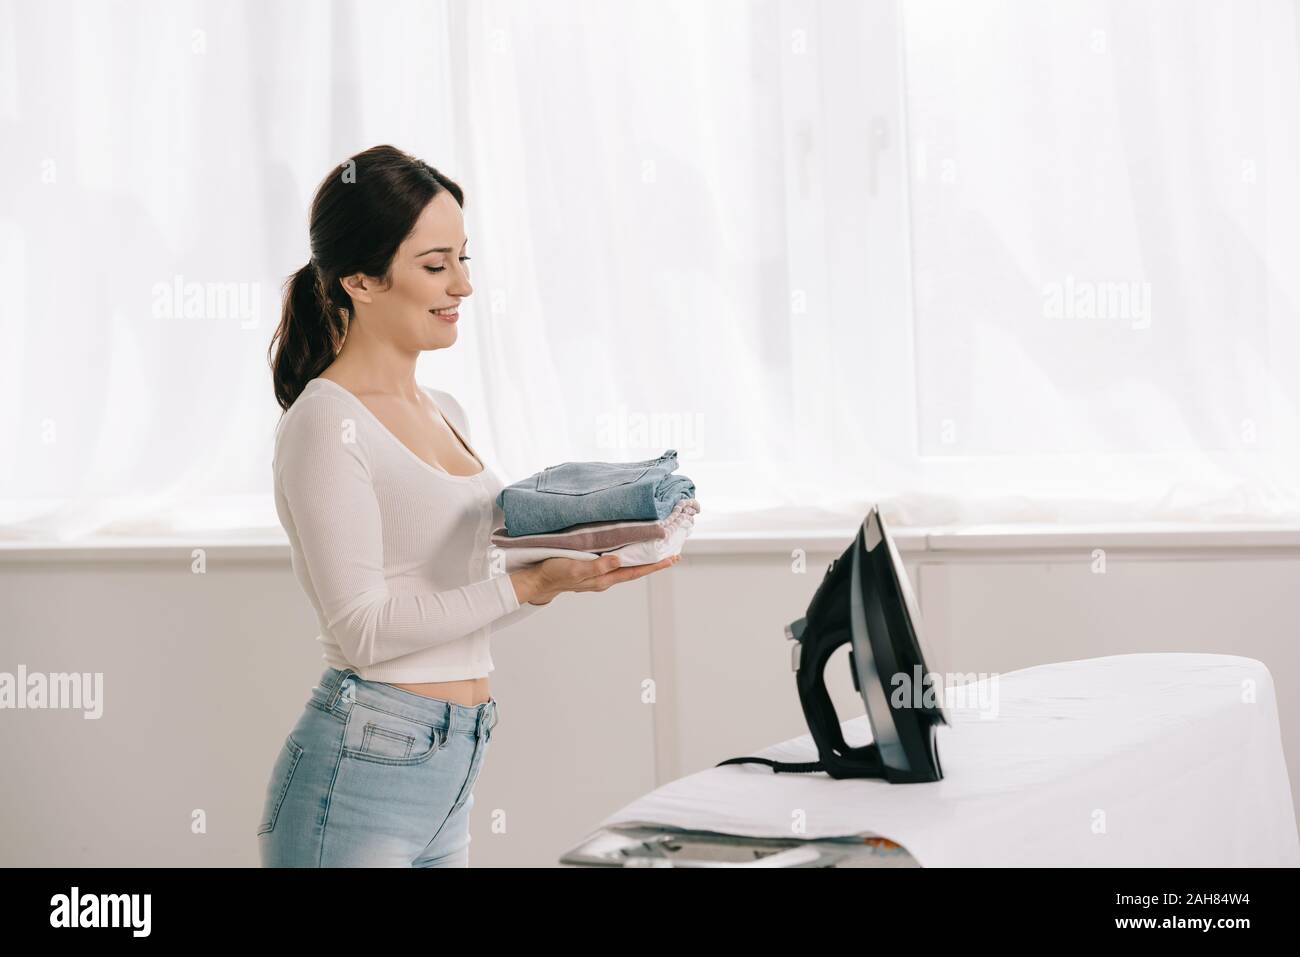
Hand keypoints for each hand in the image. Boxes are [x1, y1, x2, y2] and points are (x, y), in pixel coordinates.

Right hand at [514, 553, 681, 605]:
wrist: (538, 580)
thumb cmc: (555, 573)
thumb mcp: (575, 569)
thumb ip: (597, 566)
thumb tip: (619, 561)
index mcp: (605, 578)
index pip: (636, 572)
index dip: (655, 566)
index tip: (672, 559)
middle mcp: (606, 578)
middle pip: (636, 570)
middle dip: (654, 562)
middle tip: (672, 554)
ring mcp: (599, 574)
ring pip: (627, 566)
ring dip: (642, 559)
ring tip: (656, 550)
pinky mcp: (592, 568)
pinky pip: (616, 562)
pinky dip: (627, 556)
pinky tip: (629, 550)